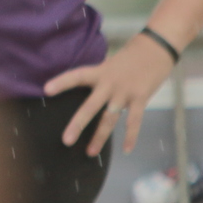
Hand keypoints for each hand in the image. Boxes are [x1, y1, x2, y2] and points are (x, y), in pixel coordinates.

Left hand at [44, 33, 175, 154]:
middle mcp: (109, 84)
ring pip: (110, 118)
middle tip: (66, 141)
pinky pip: (134, 121)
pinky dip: (131, 136)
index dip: (62, 82)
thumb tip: (84, 93)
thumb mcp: (108, 65)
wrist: (156, 49)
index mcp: (99, 73)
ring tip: (90, 153)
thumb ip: (97, 79)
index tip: (46, 90)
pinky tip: (126, 149)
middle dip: (78, 124)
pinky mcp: (141, 99)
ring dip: (100, 137)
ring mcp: (125, 93)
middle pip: (91, 106)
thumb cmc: (128, 59)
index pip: (76, 76)